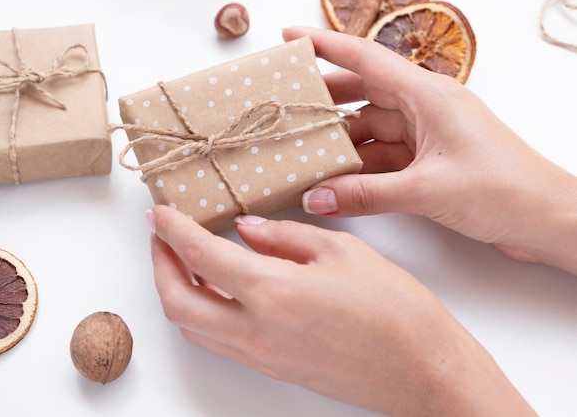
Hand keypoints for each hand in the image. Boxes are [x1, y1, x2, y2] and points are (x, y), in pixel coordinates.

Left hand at [147, 205, 533, 415]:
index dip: (172, 231)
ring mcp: (262, 357)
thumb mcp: (343, 252)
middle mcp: (258, 331)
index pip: (201, 256)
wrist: (423, 371)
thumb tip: (246, 229)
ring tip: (186, 258)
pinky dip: (203, 311)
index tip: (160, 213)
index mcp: (275, 292)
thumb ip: (284, 237)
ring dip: (177, 290)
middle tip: (162, 236)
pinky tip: (219, 288)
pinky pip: (218, 340)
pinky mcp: (273, 369)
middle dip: (160, 265)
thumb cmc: (396, 309)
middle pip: (177, 302)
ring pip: (193, 326)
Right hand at [283, 27, 576, 273]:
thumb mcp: (425, 189)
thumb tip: (316, 198)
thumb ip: (365, 195)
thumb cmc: (503, 189)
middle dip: (326, 100)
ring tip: (306, 152)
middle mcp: (425, 108)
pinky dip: (361, 167)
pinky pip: (385, 155)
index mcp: (428, 95)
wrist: (546, 219)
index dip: (325, 46)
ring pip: (372, 128)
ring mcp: (427, 135)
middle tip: (288, 108)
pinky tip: (337, 179)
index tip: (291, 37)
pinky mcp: (430, 161)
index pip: (366, 59)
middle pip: (364, 93)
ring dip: (343, 142)